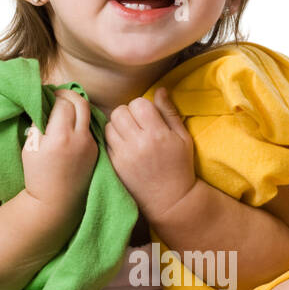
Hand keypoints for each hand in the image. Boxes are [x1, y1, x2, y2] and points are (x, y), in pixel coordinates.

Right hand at [20, 90, 97, 221]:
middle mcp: (80, 138)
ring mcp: (91, 145)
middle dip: (68, 95)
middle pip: (80, 102)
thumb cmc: (37, 175)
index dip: (53, 96)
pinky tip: (70, 127)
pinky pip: (89, 129)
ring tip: (63, 110)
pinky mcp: (96, 152)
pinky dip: (80, 123)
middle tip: (57, 96)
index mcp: (61, 136)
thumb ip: (39, 122)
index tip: (46, 96)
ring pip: (88, 114)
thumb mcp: (31, 146)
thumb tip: (44, 103)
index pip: (62, 102)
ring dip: (76, 107)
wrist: (55, 202)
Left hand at [105, 87, 195, 222]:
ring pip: (109, 126)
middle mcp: (138, 143)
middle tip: (137, 124)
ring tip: (129, 135)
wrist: (171, 200)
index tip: (148, 116)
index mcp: (157, 134)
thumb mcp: (183, 138)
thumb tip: (160, 89)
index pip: (138, 104)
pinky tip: (124, 147)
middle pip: (120, 112)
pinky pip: (106, 143)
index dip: (142, 107)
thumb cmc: (180, 167)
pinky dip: (113, 141)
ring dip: (118, 126)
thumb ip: (170, 112)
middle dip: (128, 114)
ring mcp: (124, 155)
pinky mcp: (115, 166)